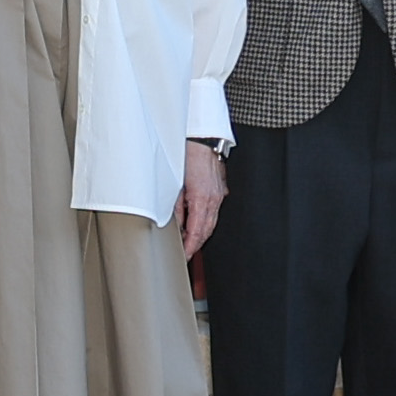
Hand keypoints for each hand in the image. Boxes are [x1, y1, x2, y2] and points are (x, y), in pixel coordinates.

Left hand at [174, 141, 226, 258]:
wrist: (202, 140)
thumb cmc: (187, 157)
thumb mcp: (175, 185)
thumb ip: (176, 208)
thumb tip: (175, 225)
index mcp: (201, 200)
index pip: (197, 233)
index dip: (190, 247)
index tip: (184, 256)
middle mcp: (213, 200)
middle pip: (206, 231)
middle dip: (196, 244)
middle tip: (186, 253)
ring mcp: (218, 195)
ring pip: (212, 222)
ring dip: (202, 234)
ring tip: (190, 242)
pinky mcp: (219, 190)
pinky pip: (214, 211)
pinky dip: (206, 221)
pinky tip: (199, 223)